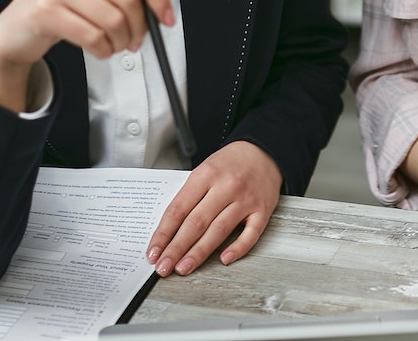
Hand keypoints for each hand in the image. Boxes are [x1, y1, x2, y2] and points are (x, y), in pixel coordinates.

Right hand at [0, 0, 176, 109]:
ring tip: (116, 45)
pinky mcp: (45, 11)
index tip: (166, 17)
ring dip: (121, 41)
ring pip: (112, 19)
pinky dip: (103, 49)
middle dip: (140, 26)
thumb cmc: (59, 6)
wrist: (14, 31)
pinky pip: (92, 35)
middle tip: (136, 40)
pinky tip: (101, 50)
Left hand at [146, 140, 282, 275]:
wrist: (264, 150)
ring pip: (219, 230)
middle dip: (177, 248)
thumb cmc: (231, 162)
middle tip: (164, 267)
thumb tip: (169, 231)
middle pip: (196, 223)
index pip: (178, 209)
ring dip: (199, 252)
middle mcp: (226, 187)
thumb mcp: (205, 169)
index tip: (153, 251)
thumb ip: (189, 196)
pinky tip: (224, 259)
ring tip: (184, 268)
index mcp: (206, 174)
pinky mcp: (263, 210)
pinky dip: (238, 248)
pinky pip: (251, 234)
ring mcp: (246, 199)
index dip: (163, 234)